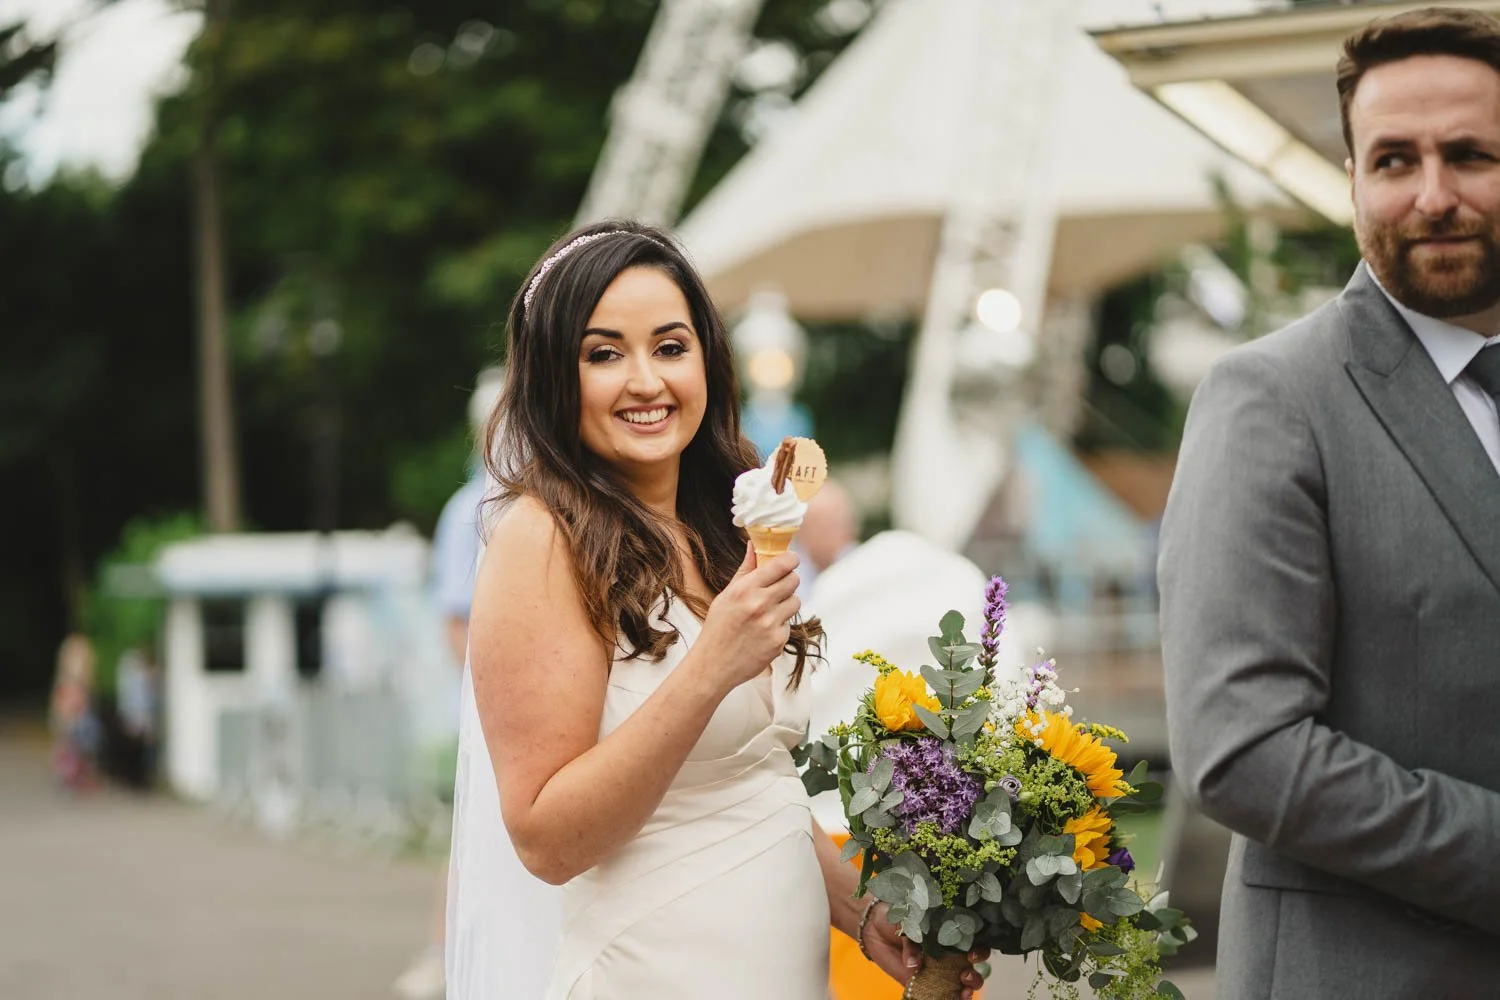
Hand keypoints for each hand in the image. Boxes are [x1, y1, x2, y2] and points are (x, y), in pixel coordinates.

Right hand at [696, 542, 799, 691]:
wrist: (713, 665)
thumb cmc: (718, 627)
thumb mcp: (726, 595)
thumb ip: (745, 570)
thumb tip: (754, 545)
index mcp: (745, 588)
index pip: (782, 564)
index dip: (791, 560)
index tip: (792, 560)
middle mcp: (760, 604)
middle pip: (794, 580)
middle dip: (789, 581)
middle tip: (779, 587)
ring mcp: (771, 623)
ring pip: (796, 602)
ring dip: (786, 604)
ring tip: (768, 613)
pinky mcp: (779, 641)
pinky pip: (789, 625)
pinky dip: (780, 626)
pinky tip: (763, 633)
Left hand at [862, 903, 989, 998]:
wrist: (875, 927)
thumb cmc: (897, 917)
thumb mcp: (906, 922)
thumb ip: (912, 940)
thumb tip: (914, 965)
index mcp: (950, 933)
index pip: (973, 943)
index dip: (978, 950)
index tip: (971, 955)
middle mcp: (949, 952)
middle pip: (972, 967)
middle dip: (975, 975)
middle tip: (965, 975)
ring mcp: (938, 969)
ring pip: (962, 983)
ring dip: (968, 989)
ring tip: (963, 990)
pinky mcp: (924, 982)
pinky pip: (941, 994)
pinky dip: (951, 999)